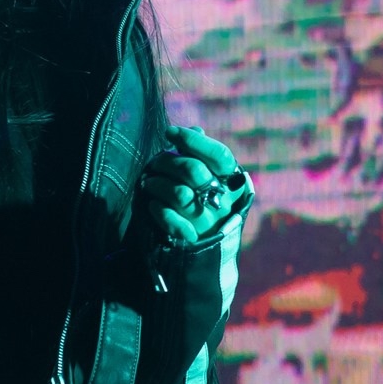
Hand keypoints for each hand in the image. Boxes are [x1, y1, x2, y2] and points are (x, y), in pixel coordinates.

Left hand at [140, 124, 248, 248]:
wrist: (210, 254)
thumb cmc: (207, 204)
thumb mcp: (211, 179)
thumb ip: (202, 156)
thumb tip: (196, 129)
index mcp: (233, 182)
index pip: (219, 155)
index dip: (194, 141)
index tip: (170, 132)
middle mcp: (225, 202)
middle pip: (195, 171)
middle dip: (168, 162)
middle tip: (155, 164)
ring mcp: (210, 223)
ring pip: (180, 194)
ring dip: (159, 185)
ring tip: (149, 183)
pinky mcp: (193, 240)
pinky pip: (171, 220)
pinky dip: (159, 210)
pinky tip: (153, 205)